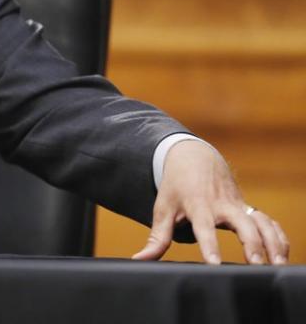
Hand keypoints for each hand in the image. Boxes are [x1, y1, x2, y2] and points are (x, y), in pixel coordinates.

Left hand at [133, 140, 288, 264]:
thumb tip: (139, 259)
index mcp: (198, 205)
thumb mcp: (163, 208)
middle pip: (242, 223)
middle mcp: (222, 205)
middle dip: (252, 243)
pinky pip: (269, 222)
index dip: (209, 246)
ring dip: (273, 242)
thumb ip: (155, 238)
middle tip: (257, 265)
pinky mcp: (249, 207)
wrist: (194, 158)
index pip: (204, 228)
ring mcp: (239, 205)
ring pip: (262, 222)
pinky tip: (281, 256)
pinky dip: (278, 237)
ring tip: (277, 265)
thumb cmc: (176, 187)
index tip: (214, 264)